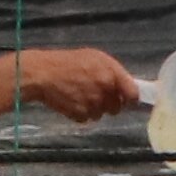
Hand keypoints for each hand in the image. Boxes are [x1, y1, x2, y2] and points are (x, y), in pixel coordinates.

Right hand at [17, 46, 144, 122]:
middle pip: (117, 108)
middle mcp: (105, 90)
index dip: (130, 99)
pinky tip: (71, 101)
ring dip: (93, 108)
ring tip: (79, 95)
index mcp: (111, 73)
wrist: (42, 74)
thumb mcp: (94, 57)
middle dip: (108, 103)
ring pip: (101, 114)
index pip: (132, 94)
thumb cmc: (68, 62)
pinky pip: (86, 119)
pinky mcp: (81, 115)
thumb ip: (113, 71)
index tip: (127, 100)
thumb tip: (125, 87)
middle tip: (95, 94)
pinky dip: (80, 113)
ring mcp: (93, 104)